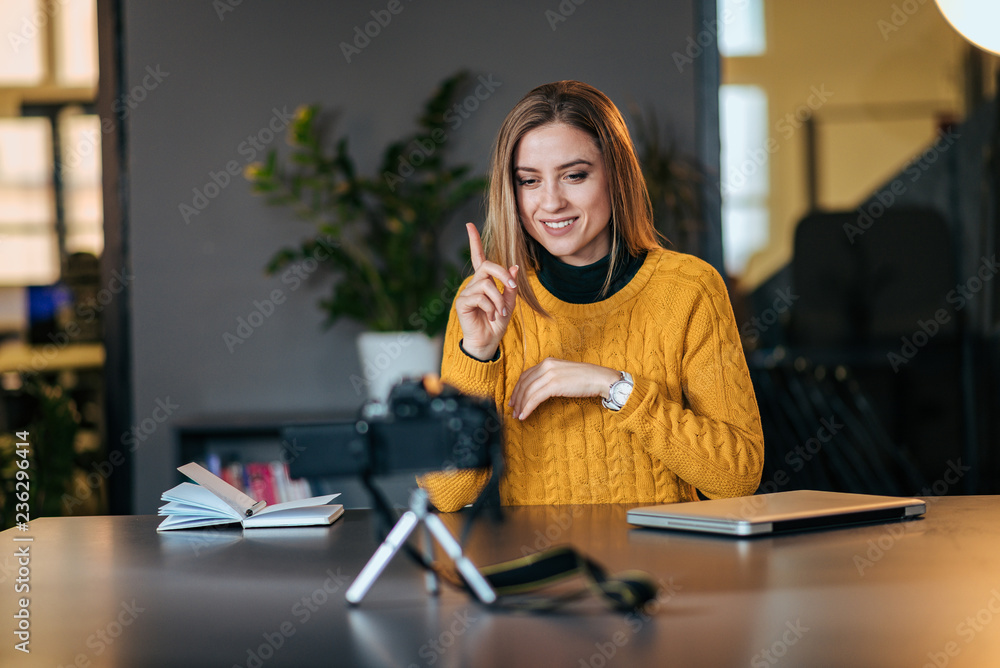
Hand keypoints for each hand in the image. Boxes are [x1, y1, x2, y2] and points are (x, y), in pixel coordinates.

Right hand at [454, 223, 518, 360]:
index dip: (474, 241)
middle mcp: (474, 284)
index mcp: (485, 282)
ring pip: (487, 285)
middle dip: (502, 273)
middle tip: (511, 286)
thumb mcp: (509, 303)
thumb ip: (511, 286)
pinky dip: (491, 307)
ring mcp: (467, 293)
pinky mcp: (462, 303)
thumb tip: (515, 266)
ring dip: (498, 300)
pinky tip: (490, 316)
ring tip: (499, 313)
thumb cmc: (497, 323)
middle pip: (487, 266)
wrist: (488, 342)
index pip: (479, 258)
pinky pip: (480, 297)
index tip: (469, 225)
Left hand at [509, 358, 620, 419]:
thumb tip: (540, 391)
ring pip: (527, 392)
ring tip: (518, 416)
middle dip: (516, 398)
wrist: (600, 378)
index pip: (526, 375)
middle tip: (512, 410)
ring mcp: (550, 374)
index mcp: (548, 362)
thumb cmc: (585, 379)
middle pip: (524, 383)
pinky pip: (535, 398)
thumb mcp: (563, 374)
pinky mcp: (554, 385)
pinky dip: (527, 408)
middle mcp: (546, 365)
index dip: (517, 388)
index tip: (514, 399)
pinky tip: (524, 416)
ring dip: (520, 405)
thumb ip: (551, 378)